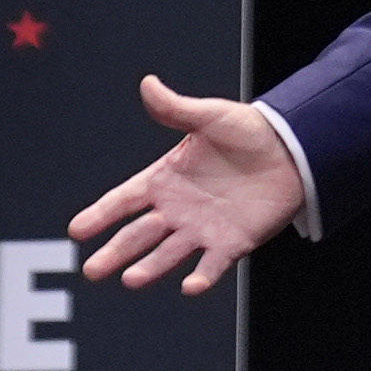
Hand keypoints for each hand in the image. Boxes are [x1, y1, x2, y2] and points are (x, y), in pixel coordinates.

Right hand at [73, 77, 305, 292]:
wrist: (293, 150)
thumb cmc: (248, 131)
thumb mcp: (210, 116)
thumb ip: (177, 109)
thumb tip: (148, 83)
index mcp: (165, 179)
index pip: (124, 199)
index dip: (101, 214)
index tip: (77, 230)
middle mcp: (177, 209)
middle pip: (138, 235)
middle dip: (115, 252)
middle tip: (92, 270)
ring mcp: (202, 230)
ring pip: (168, 254)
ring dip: (151, 268)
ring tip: (131, 279)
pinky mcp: (231, 244)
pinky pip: (213, 265)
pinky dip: (202, 277)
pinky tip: (190, 286)